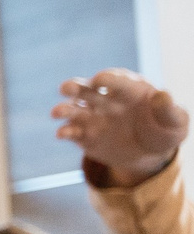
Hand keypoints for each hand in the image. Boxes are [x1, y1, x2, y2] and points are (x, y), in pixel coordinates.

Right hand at [53, 68, 183, 187]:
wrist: (151, 154)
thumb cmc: (165, 131)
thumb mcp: (176, 122)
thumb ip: (168, 109)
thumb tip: (162, 94)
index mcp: (128, 90)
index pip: (115, 80)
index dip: (107, 79)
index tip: (100, 80)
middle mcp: (106, 101)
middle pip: (86, 89)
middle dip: (74, 87)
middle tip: (66, 88)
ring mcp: (93, 118)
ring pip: (73, 110)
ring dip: (64, 110)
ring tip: (57, 113)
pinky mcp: (85, 137)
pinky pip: (72, 132)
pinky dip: (65, 132)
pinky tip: (62, 134)